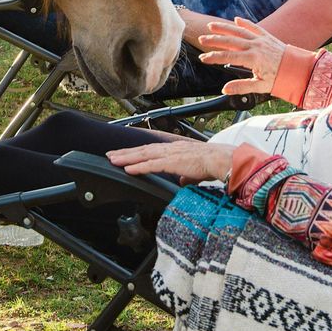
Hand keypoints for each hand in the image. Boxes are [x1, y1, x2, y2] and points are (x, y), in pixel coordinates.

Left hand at [107, 141, 235, 185]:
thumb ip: (186, 176)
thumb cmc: (213, 164)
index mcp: (175, 149)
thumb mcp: (196, 171)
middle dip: (125, 152)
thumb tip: (182, 182)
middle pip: (143, 149)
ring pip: (143, 155)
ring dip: (127, 158)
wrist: (221, 160)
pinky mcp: (172, 162)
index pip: (151, 148)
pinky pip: (151, 164)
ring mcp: (170, 154)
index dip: (136, 151)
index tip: (124, 153)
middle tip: (110, 155)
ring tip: (113, 160)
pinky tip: (128, 169)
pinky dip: (138, 167)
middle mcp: (170, 148)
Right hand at [197, 18, 285, 95]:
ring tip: (212, 26)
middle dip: (214, 40)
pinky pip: (254, 27)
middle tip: (202, 39)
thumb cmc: (281, 79)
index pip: (228, 57)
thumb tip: (225, 89)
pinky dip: (245, 23)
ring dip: (225, 28)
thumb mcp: (261, 86)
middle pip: (230, 41)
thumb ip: (242, 87)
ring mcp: (261, 40)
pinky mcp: (267, 37)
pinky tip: (236, 20)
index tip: (203, 59)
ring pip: (239, 31)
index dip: (214, 57)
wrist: (299, 69)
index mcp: (252, 59)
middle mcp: (255, 46)